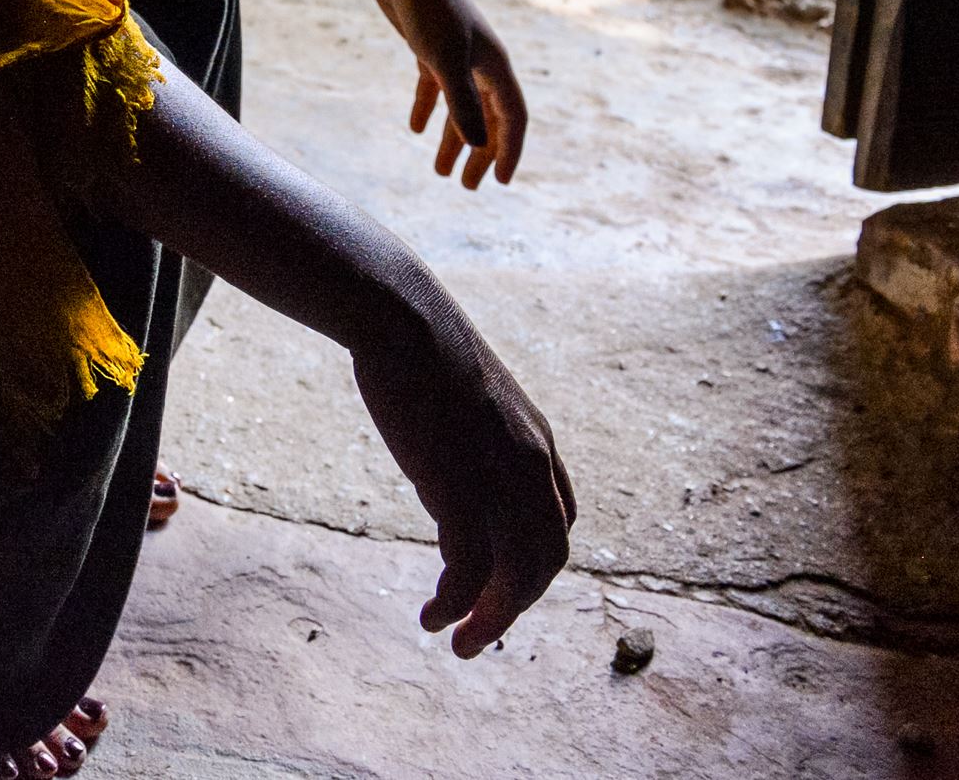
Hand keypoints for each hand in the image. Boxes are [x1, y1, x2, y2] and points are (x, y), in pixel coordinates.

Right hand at [354, 311, 575, 656]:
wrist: (400, 314)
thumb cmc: (417, 340)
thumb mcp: (464, 390)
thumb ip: (471, 426)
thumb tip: (443, 437)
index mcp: (537, 443)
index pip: (558, 523)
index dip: (534, 564)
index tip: (498, 585)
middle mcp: (533, 467)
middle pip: (545, 560)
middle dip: (516, 606)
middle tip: (479, 636)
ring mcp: (502, 479)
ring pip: (517, 575)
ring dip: (492, 619)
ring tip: (458, 643)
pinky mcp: (462, 488)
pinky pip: (469, 569)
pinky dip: (456, 603)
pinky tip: (430, 617)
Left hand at [371, 0, 526, 188]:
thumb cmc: (429, 11)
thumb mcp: (445, 61)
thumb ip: (461, 104)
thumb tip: (477, 145)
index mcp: (495, 66)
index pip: (512, 118)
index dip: (509, 151)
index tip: (500, 183)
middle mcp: (482, 61)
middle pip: (487, 117)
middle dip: (479, 153)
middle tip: (465, 186)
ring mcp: (456, 53)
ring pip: (460, 106)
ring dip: (452, 138)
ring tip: (439, 172)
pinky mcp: (429, 46)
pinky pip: (434, 86)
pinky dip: (427, 108)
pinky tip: (414, 129)